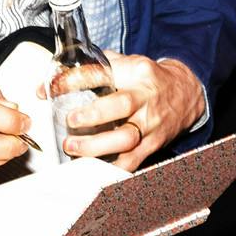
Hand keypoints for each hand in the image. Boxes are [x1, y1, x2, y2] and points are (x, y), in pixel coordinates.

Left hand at [56, 54, 202, 170]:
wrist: (186, 92)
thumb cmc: (148, 79)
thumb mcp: (123, 64)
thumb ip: (89, 70)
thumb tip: (49, 84)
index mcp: (134, 72)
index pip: (100, 73)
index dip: (71, 81)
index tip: (49, 90)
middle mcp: (145, 96)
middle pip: (122, 104)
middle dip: (93, 115)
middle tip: (70, 121)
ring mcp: (151, 122)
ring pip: (127, 138)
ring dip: (96, 146)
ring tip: (74, 148)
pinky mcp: (153, 144)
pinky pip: (132, 161)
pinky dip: (112, 169)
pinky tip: (93, 171)